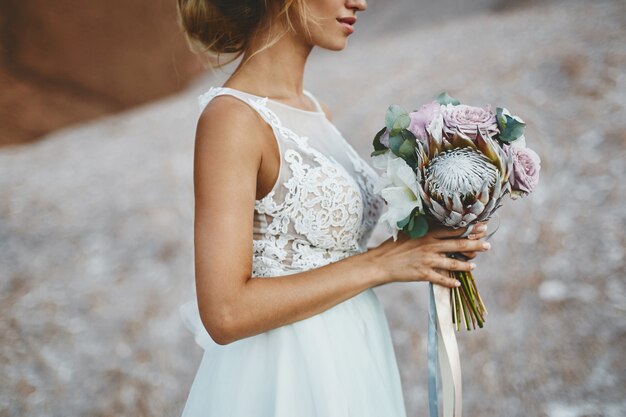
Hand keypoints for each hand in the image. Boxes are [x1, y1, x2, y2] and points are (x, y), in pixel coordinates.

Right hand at [365, 226, 490, 287]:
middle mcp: (430, 246)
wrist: (380, 262)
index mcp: (427, 234)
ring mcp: (427, 260)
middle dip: (475, 245)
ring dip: (466, 265)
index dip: (469, 228)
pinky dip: (451, 282)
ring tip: (474, 266)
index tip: (481, 227)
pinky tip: (458, 283)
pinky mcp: (423, 274)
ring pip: (453, 263)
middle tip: (487, 245)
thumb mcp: (409, 232)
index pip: (452, 230)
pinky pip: (441, 278)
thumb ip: (424, 229)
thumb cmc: (394, 246)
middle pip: (457, 245)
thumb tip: (438, 226)